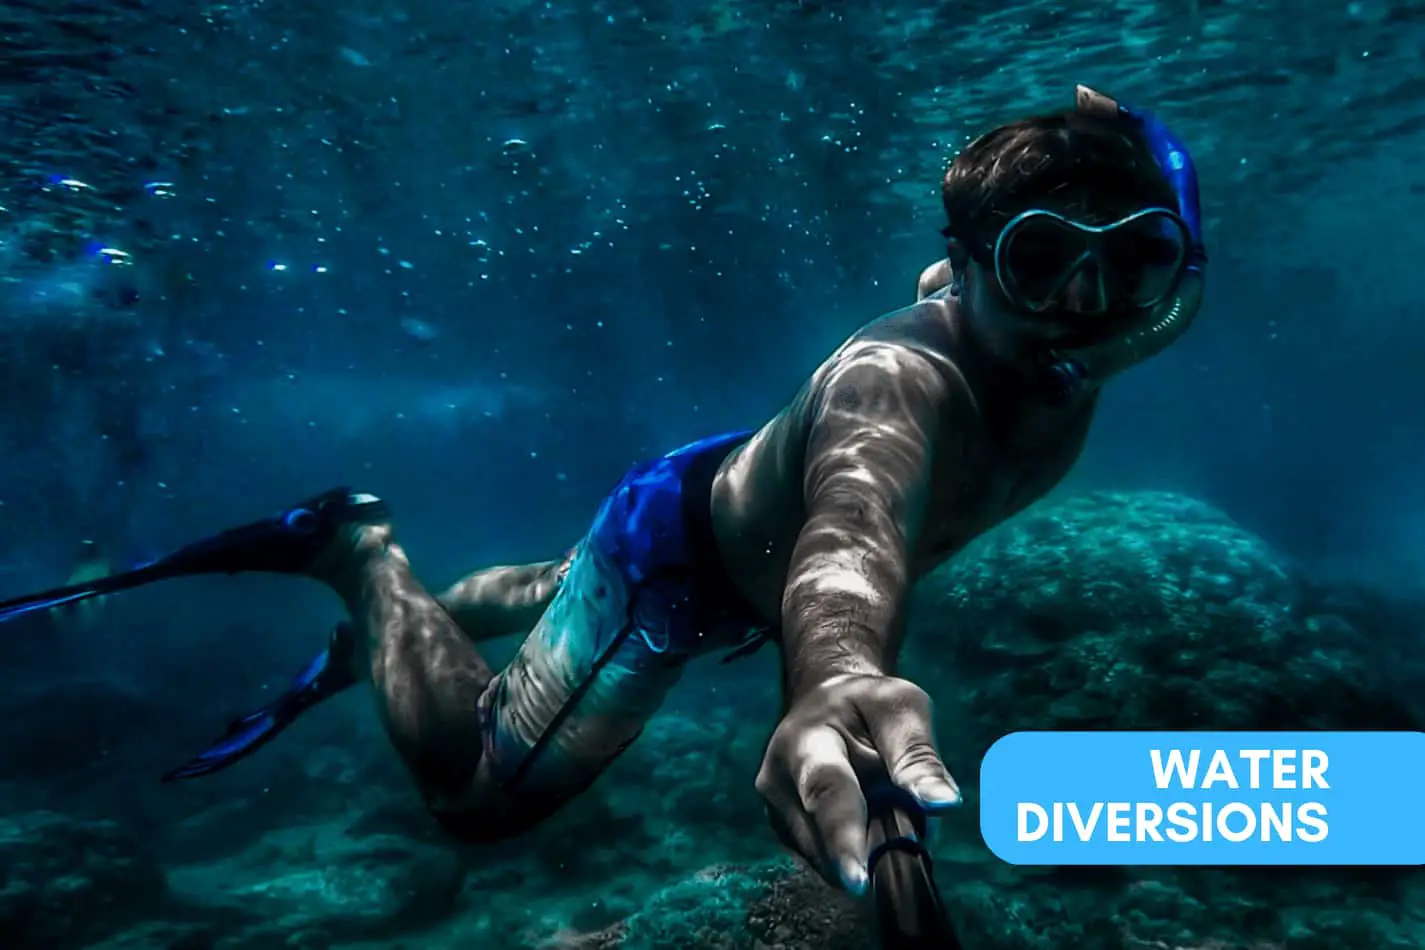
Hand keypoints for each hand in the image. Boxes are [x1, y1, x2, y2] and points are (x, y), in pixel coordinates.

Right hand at [755, 673, 958, 894]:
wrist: (824, 703)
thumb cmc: (866, 704)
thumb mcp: (901, 708)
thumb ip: (918, 755)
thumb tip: (943, 805)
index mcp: (804, 741)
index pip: (825, 794)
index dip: (844, 839)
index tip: (860, 881)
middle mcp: (778, 783)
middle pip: (826, 840)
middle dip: (873, 847)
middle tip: (910, 823)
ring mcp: (778, 814)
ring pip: (829, 860)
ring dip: (868, 848)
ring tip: (885, 804)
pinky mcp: (787, 835)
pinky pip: (829, 862)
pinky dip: (857, 851)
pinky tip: (866, 818)